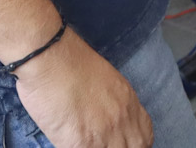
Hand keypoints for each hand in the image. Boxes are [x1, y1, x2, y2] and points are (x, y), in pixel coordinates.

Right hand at [12, 28, 151, 147]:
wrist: (50, 57)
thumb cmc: (69, 61)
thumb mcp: (105, 80)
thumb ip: (112, 102)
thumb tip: (105, 117)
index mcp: (128, 101)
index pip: (145, 135)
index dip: (136, 143)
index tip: (123, 143)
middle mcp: (121, 119)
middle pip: (135, 147)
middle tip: (103, 143)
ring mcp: (104, 134)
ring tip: (86, 142)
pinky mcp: (82, 144)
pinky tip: (70, 142)